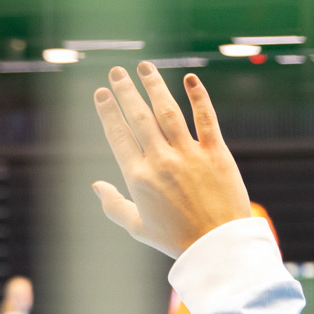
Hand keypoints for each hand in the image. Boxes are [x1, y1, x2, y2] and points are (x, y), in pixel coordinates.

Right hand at [91, 63, 251, 258]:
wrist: (218, 246)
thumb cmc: (176, 239)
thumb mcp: (137, 227)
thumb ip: (114, 205)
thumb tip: (95, 185)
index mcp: (139, 178)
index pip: (118, 135)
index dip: (108, 111)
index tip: (101, 93)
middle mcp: (161, 162)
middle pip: (139, 117)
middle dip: (125, 91)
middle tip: (116, 72)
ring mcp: (190, 155)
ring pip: (168, 111)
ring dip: (155, 86)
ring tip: (145, 67)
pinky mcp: (216, 154)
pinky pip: (206, 119)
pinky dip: (198, 97)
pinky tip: (190, 78)